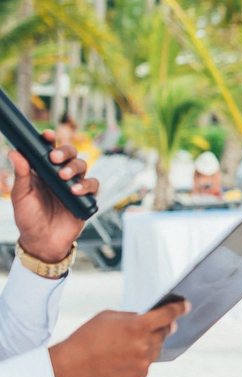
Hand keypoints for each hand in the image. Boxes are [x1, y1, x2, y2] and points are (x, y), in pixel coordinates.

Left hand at [10, 130, 99, 262]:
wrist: (43, 242)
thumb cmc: (29, 218)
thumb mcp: (21, 196)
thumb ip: (20, 175)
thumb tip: (14, 152)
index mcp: (43, 171)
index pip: (48, 150)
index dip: (50, 140)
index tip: (47, 135)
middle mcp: (60, 175)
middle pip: (70, 154)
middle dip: (65, 152)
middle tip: (55, 158)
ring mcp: (74, 185)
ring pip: (82, 166)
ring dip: (74, 168)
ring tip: (64, 178)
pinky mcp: (86, 198)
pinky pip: (93, 185)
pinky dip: (86, 185)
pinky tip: (75, 191)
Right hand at [47, 301, 188, 376]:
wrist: (70, 368)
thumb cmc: (87, 337)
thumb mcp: (109, 317)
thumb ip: (132, 317)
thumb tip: (148, 320)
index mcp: (138, 326)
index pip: (168, 315)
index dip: (179, 309)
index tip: (187, 305)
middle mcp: (144, 345)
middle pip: (164, 332)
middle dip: (162, 327)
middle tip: (158, 324)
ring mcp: (143, 363)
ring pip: (156, 349)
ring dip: (150, 343)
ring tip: (131, 342)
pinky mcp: (139, 376)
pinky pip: (146, 363)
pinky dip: (140, 359)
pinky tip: (124, 357)